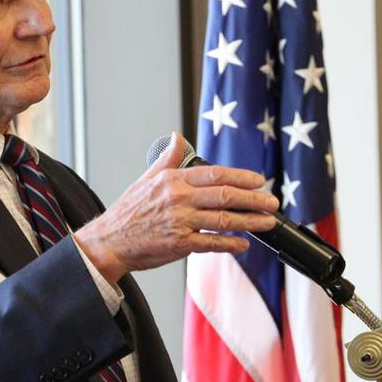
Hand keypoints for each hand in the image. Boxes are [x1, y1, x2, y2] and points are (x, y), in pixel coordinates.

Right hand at [74, 132, 279, 282]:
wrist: (110, 241)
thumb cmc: (128, 212)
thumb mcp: (146, 179)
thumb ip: (166, 158)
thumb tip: (176, 136)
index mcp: (173, 180)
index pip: (215, 174)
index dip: (240, 177)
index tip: (258, 180)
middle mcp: (179, 199)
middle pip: (225, 196)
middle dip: (254, 199)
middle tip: (271, 201)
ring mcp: (180, 222)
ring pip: (223, 220)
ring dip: (250, 221)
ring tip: (267, 222)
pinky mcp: (180, 244)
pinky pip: (212, 243)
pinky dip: (230, 243)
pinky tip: (243, 243)